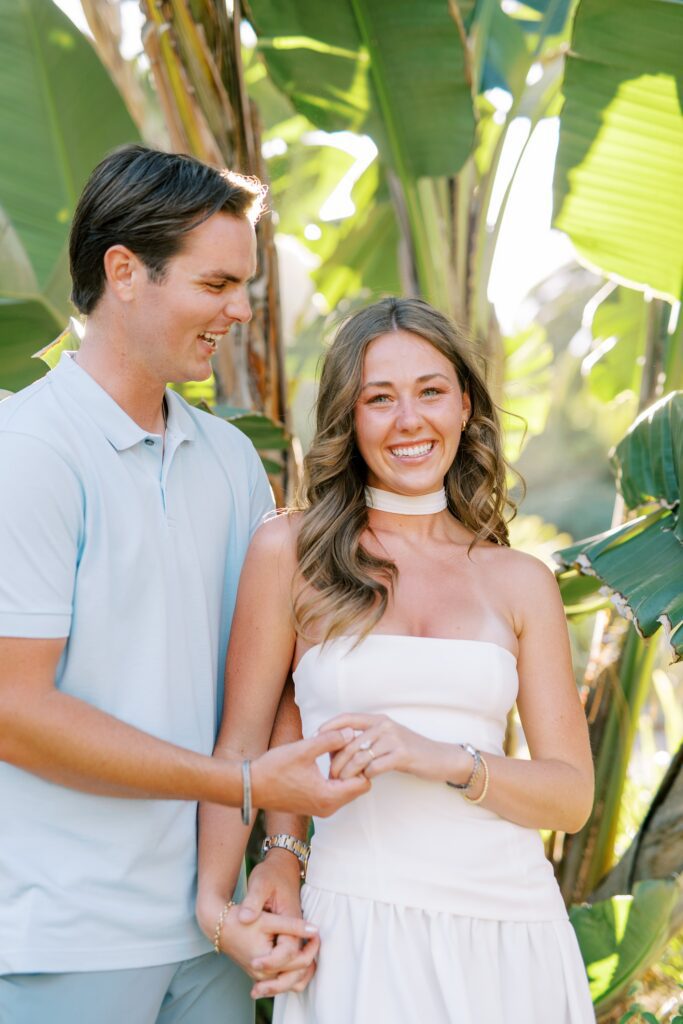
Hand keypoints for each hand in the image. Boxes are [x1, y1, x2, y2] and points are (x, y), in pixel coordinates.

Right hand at [198, 892, 317, 995]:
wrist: (219, 925)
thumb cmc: (241, 920)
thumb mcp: (268, 920)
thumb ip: (292, 925)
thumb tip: (315, 929)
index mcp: (264, 962)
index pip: (296, 959)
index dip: (310, 944)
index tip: (317, 931)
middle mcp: (262, 975)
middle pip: (296, 974)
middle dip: (309, 955)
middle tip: (316, 937)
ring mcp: (261, 978)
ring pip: (291, 982)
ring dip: (303, 968)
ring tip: (311, 947)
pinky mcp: (260, 975)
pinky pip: (283, 980)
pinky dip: (294, 971)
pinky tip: (301, 955)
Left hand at [239, 851, 317, 996]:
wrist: (282, 866)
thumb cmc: (271, 874)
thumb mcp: (260, 883)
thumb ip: (253, 901)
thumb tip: (244, 918)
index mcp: (293, 918)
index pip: (288, 952)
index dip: (271, 962)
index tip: (253, 963)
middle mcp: (298, 931)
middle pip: (298, 969)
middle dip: (278, 983)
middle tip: (255, 990)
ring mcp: (296, 936)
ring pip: (299, 971)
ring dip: (282, 984)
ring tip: (257, 991)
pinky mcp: (290, 938)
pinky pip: (292, 965)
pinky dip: (282, 977)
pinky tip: (261, 982)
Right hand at [251, 729, 370, 815]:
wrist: (251, 786)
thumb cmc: (274, 769)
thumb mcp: (304, 749)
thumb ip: (330, 740)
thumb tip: (351, 732)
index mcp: (329, 797)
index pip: (363, 782)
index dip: (360, 763)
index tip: (350, 747)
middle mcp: (328, 808)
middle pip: (358, 786)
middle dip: (354, 767)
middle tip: (342, 748)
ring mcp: (321, 809)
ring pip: (347, 789)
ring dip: (344, 771)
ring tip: (331, 753)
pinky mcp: (315, 806)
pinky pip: (336, 792)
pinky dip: (335, 778)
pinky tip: (324, 762)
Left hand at [321, 713, 447, 781]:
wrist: (441, 758)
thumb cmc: (410, 751)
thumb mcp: (388, 739)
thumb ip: (367, 739)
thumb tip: (338, 747)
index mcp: (378, 719)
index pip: (347, 718)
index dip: (329, 726)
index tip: (315, 738)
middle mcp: (384, 725)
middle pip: (350, 742)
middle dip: (336, 760)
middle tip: (330, 774)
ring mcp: (394, 739)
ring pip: (360, 756)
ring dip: (348, 772)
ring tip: (342, 781)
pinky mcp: (402, 755)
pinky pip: (375, 767)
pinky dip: (366, 776)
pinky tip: (366, 781)